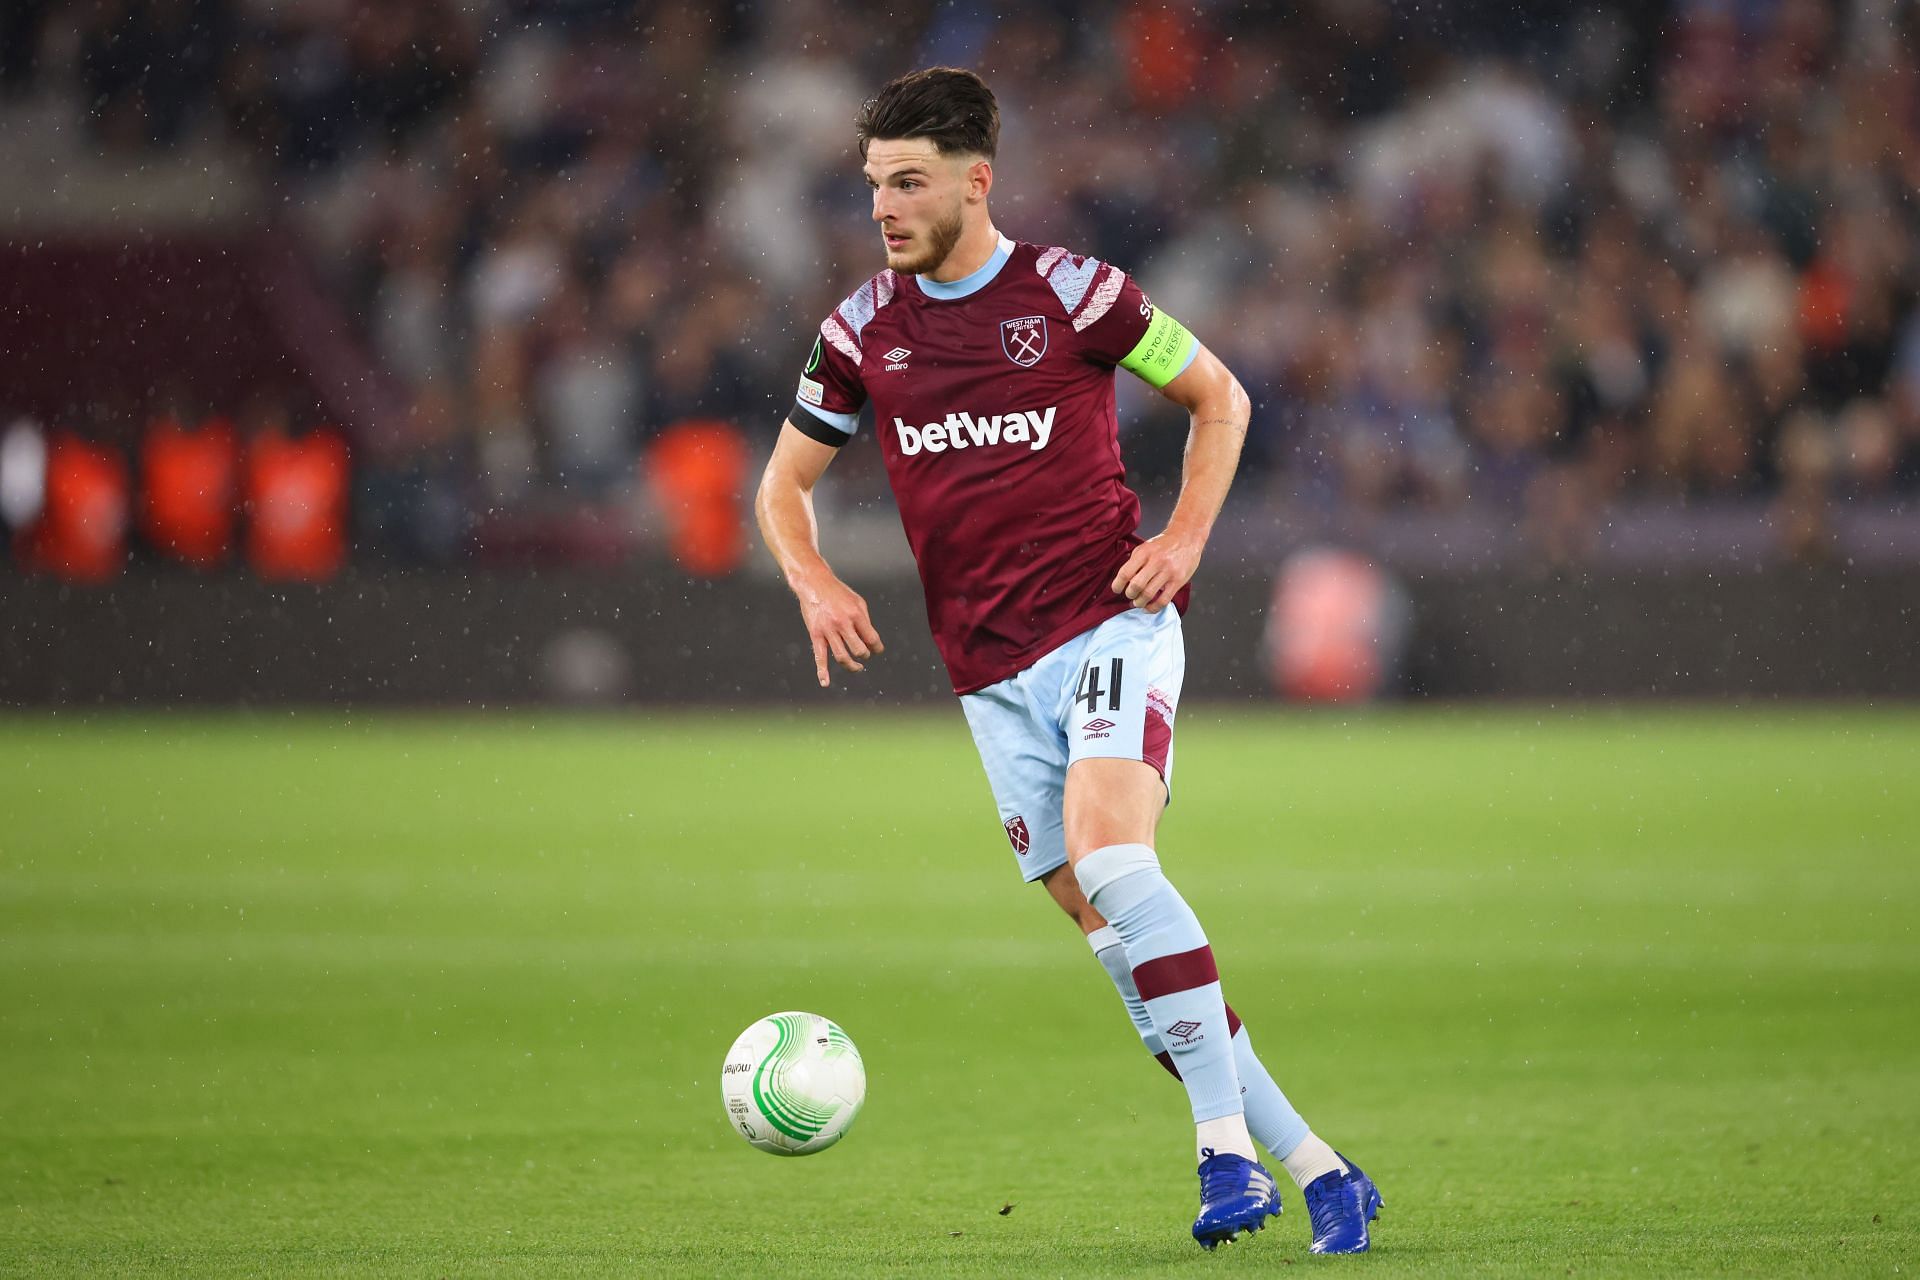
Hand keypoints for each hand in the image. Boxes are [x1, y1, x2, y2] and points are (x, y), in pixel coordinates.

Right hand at [793, 571, 884, 686]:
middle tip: (864, 654)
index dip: (877, 648)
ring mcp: (828, 630)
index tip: (877, 650)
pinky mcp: (815, 634)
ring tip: (857, 667)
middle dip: (864, 656)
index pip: (872, 639)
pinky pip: (819, 656)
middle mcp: (843, 623)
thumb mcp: (858, 602)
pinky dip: (822, 672)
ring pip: (842, 656)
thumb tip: (870, 641)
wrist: (814, 583)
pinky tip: (825, 682)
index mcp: (856, 614)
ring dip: (852, 666)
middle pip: (859, 650)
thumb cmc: (838, 593)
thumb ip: (865, 621)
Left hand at [1110, 529, 1202, 612]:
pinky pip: (1163, 600)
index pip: (1125, 573)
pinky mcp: (1178, 581)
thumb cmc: (1164, 544)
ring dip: (1140, 603)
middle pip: (1136, 586)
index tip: (1116, 590)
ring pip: (1148, 595)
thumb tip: (1123, 580)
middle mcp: (1156, 562)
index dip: (1117, 585)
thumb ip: (1134, 562)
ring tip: (1138, 602)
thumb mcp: (1145, 547)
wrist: (1187, 537)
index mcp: (1144, 553)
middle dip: (1129, 594)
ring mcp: (1168, 572)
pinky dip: (1153, 608)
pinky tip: (1149, 607)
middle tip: (1130, 595)